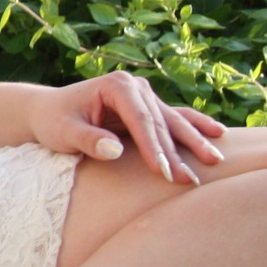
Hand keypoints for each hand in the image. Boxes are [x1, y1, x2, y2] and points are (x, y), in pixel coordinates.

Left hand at [29, 72, 225, 183]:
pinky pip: (175, 119)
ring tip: (216, 160)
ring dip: (194, 142)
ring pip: (173, 122)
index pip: (141, 120)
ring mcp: (144, 96)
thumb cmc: (54, 121)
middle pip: (161, 123)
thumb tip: (114, 150)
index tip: (163, 172)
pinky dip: (195, 127)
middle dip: (175, 152)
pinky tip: (217, 134)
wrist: (49, 111)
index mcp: (116, 86)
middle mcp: (135, 87)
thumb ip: (87, 140)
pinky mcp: (147, 108)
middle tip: (189, 180)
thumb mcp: (63, 132)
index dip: (153, 147)